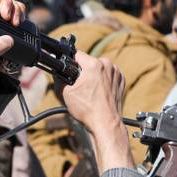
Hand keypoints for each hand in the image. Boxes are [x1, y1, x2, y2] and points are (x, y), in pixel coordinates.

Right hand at [57, 52, 132, 171]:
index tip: (66, 66)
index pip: (76, 54)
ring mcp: (116, 73)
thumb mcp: (65, 92)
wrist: (105, 122)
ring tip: (89, 91)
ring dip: (93, 75)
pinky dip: (103, 81)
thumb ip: (58, 78)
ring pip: (99, 69)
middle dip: (82, 70)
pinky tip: (98, 93)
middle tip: (78, 84)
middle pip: (88, 62)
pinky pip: (108, 75)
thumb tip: (56, 72)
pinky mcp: (121, 81)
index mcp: (94, 65)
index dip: (69, 60)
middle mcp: (107, 65)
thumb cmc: (87, 109)